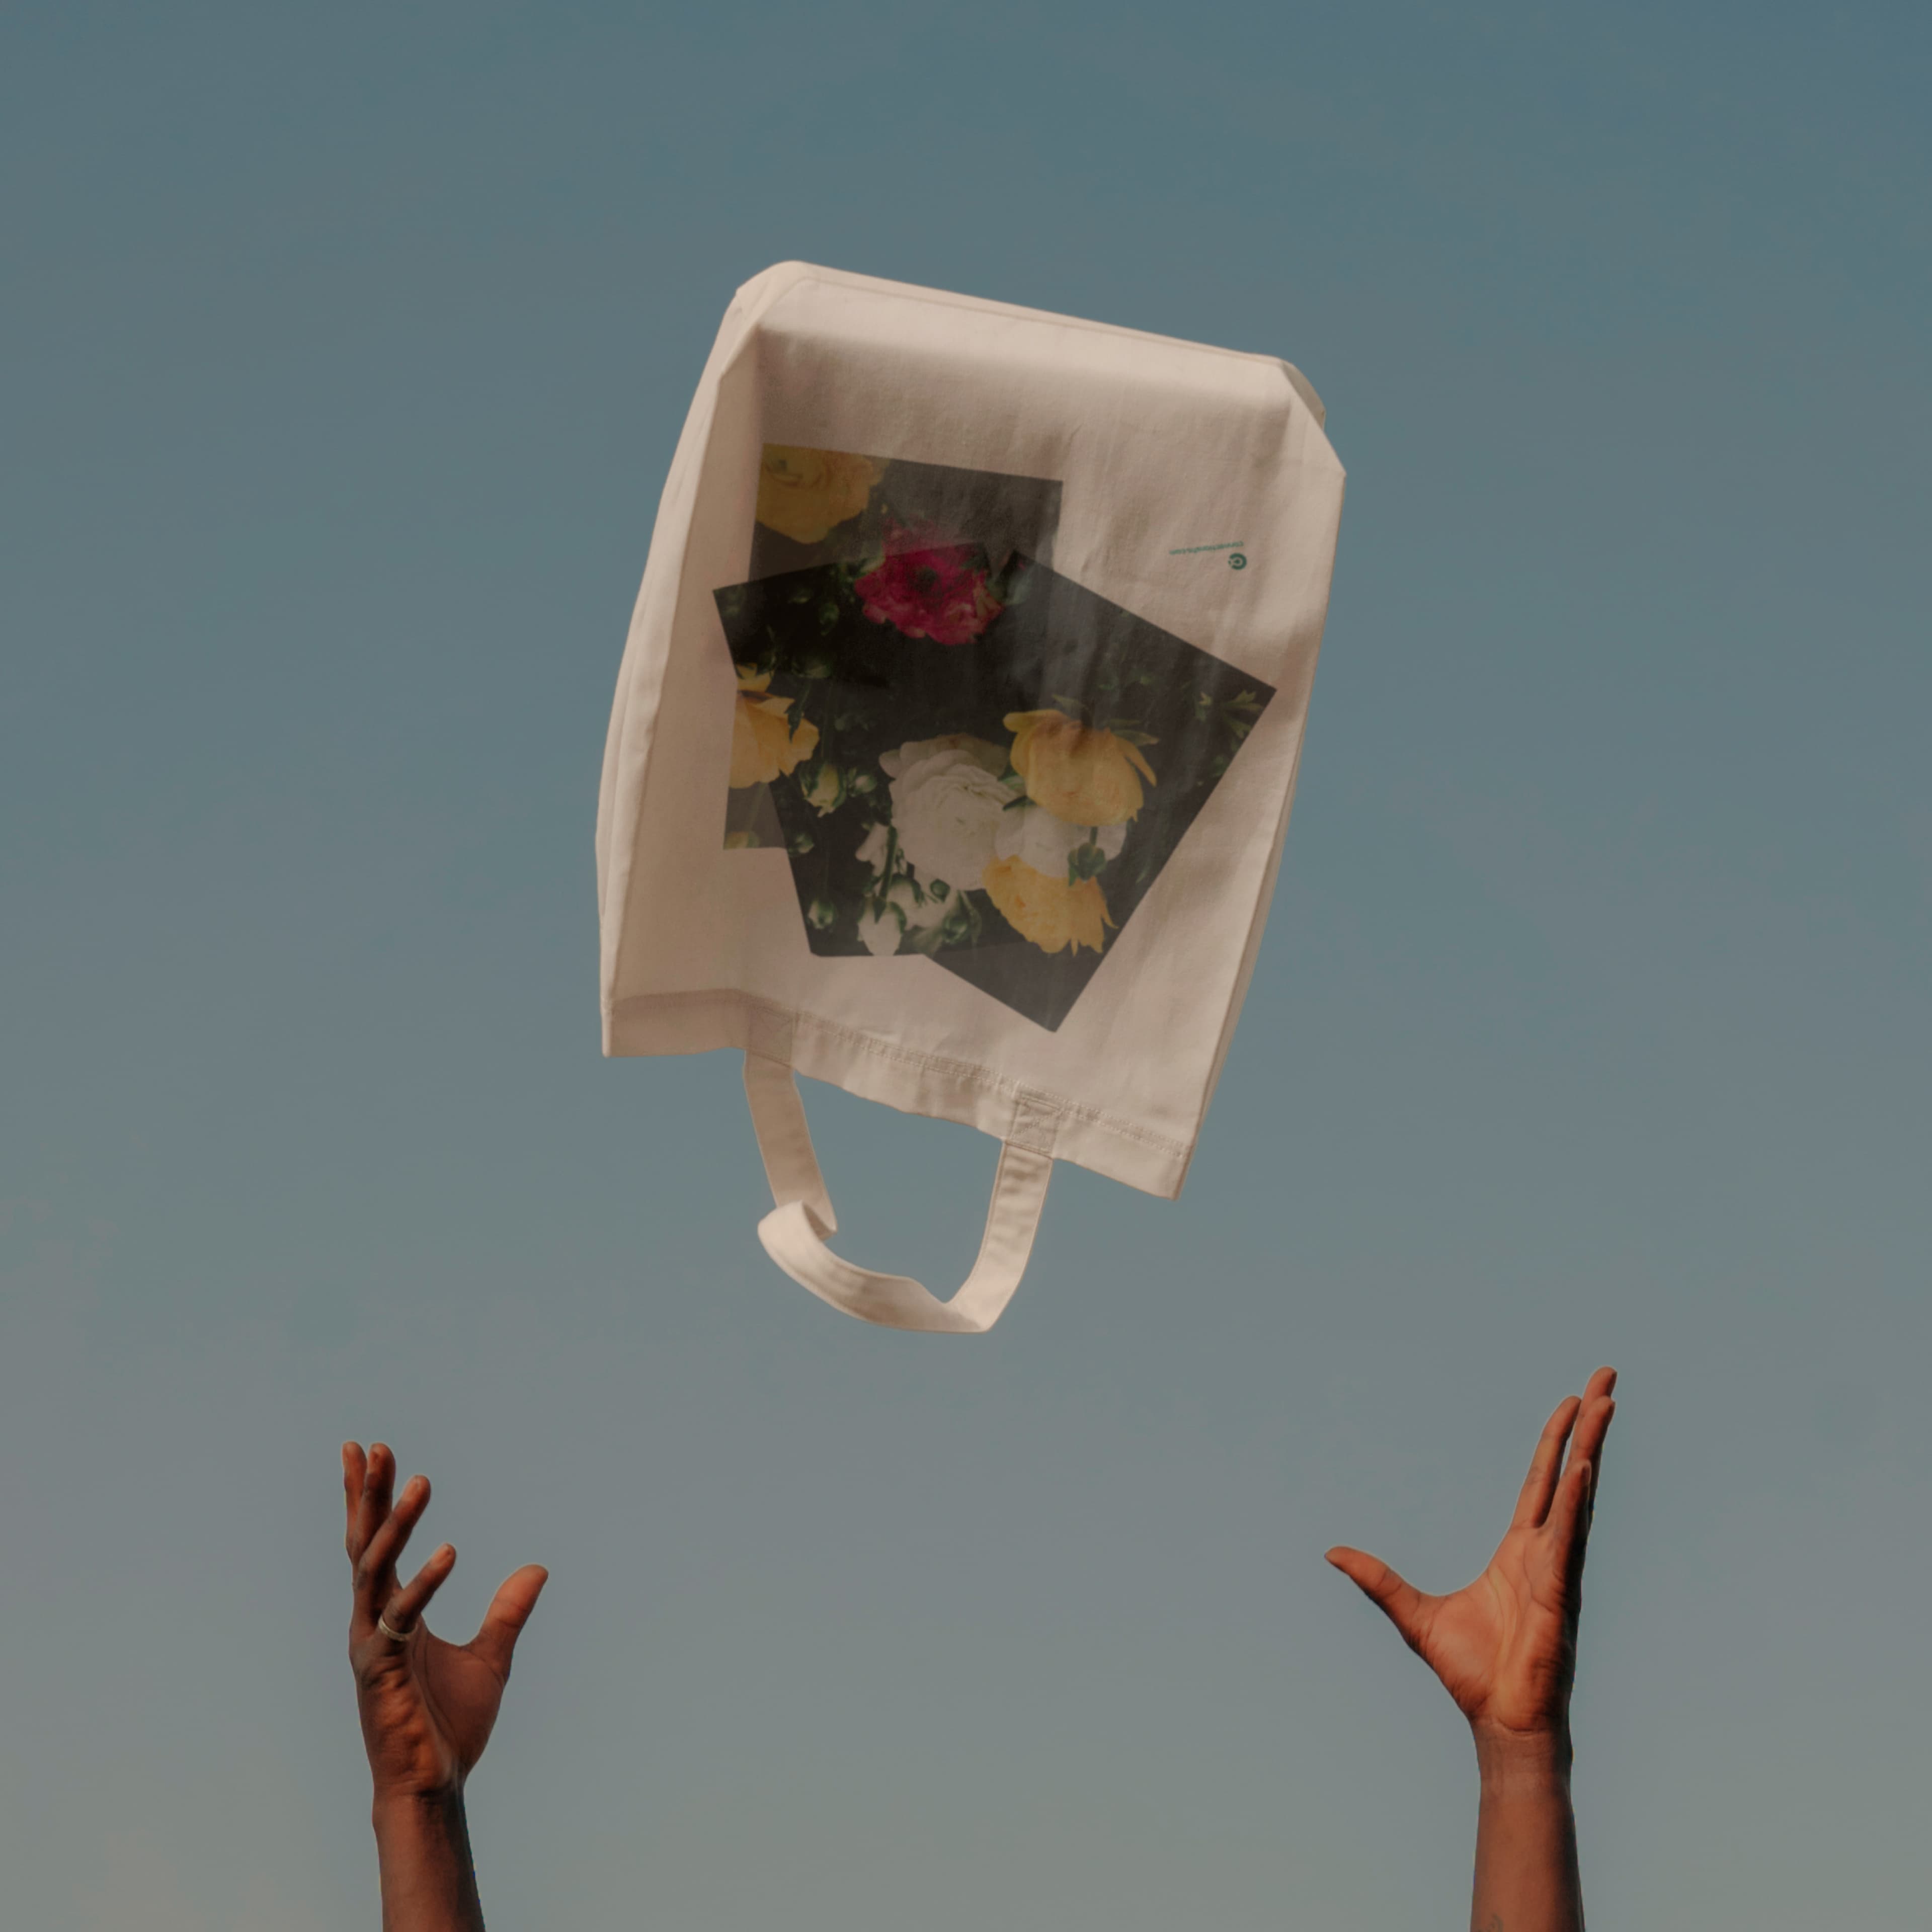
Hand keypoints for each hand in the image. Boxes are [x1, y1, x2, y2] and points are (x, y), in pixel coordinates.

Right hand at [343, 1441, 547, 1800]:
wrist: (436, 1785)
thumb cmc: (450, 1727)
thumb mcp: (492, 1657)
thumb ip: (509, 1611)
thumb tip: (538, 1569)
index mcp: (391, 1615)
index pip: (375, 1544)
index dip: (368, 1499)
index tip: (365, 1450)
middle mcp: (372, 1623)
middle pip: (364, 1545)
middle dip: (366, 1495)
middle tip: (372, 1444)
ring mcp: (372, 1645)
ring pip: (375, 1571)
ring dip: (395, 1525)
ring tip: (419, 1480)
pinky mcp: (382, 1671)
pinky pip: (401, 1617)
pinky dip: (423, 1583)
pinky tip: (450, 1551)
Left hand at [1327, 1367, 1615, 1744]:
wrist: (1500, 1721)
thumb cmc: (1471, 1675)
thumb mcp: (1412, 1615)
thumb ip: (1376, 1580)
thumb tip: (1332, 1554)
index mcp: (1520, 1551)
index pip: (1541, 1481)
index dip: (1555, 1441)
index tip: (1571, 1402)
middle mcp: (1546, 1550)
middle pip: (1570, 1472)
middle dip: (1588, 1425)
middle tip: (1605, 1377)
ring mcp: (1558, 1567)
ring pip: (1578, 1492)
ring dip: (1592, 1446)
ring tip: (1606, 1401)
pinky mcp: (1559, 1589)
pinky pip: (1569, 1534)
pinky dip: (1578, 1498)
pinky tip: (1584, 1465)